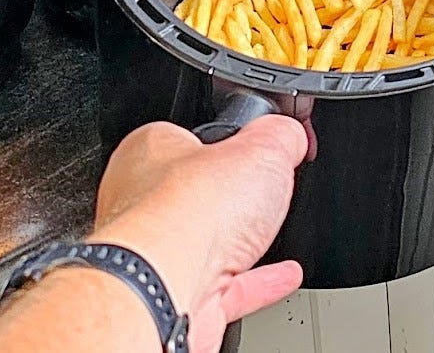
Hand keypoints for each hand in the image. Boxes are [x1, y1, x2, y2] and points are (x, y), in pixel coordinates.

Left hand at [87, 115, 305, 352]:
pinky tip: (282, 276)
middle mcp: (141, 206)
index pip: (188, 139)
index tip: (255, 146)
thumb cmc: (185, 214)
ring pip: (203, 246)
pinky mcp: (176, 298)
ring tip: (270, 234)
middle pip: (193, 195)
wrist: (161, 290)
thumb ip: (280, 137)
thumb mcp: (259, 148)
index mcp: (147, 154)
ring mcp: (156, 257)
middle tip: (259, 192)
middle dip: (226, 199)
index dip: (225, 141)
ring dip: (239, 244)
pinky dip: (255, 283)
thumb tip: (292, 136)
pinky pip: (224, 288)